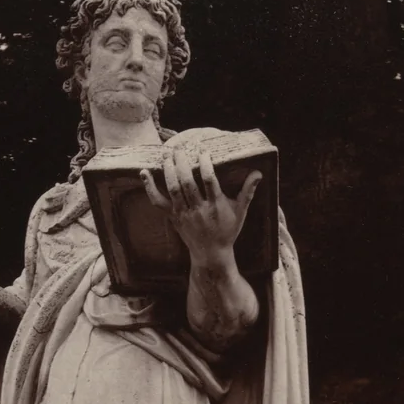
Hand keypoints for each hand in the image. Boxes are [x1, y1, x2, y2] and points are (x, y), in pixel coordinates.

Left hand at [140, 150, 261, 266]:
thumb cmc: (227, 231)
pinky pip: (158, 201)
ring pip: (173, 189)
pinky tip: (144, 172)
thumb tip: (258, 173)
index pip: (209, 180)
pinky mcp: (173, 217)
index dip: (205, 164)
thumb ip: (247, 192)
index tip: (203, 151)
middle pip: (188, 182)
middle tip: (180, 148)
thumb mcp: (241, 212)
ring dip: (168, 170)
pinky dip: (150, 187)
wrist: (211, 255)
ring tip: (167, 154)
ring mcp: (184, 213)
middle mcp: (199, 209)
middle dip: (182, 163)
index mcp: (216, 206)